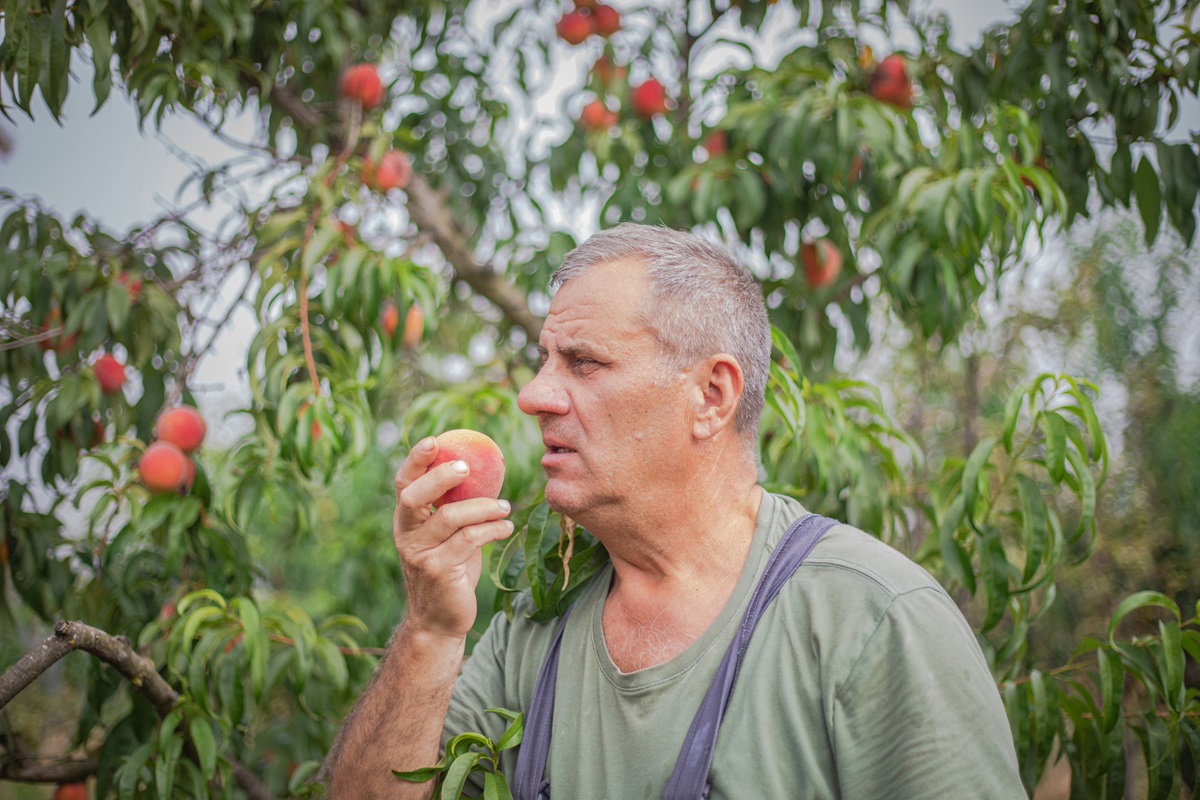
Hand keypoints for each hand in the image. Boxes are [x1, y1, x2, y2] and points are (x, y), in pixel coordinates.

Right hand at [393, 436, 513, 640]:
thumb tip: (494, 469)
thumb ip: (460, 506)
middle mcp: (406, 534)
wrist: (440, 619)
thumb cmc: (450, 568)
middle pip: (413, 496)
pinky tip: (506, 527)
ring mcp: (419, 554)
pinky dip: (491, 529)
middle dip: (440, 477)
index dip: (416, 460)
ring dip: (482, 507)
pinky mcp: (438, 571)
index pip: (403, 483)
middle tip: (467, 468)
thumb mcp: (450, 534)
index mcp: (406, 520)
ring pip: (448, 518)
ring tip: (505, 506)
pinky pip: (467, 540)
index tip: (436, 441)